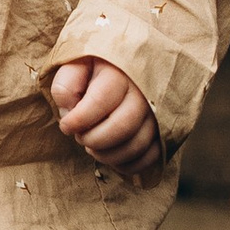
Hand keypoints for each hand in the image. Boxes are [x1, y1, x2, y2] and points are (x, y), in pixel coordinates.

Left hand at [47, 56, 160, 179]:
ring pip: (138, 144)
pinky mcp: (163, 130)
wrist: (125, 65)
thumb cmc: (95, 68)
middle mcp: (143, 92)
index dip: (78, 120)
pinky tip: (111, 158)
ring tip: (92, 147)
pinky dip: (129, 164)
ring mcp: (158, 112)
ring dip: (109, 155)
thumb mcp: (75, 65)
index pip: (99, 101)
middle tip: (80, 137)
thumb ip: (65, 85)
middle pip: (122, 127)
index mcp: (119, 72)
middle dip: (94, 140)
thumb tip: (69, 111)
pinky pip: (151, 155)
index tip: (66, 126)